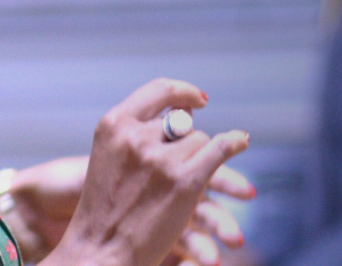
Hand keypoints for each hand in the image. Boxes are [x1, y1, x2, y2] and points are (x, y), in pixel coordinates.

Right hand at [44, 79, 251, 265]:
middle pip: (182, 123)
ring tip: (178, 190)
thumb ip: (138, 133)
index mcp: (114, 124)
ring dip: (197, 162)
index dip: (183, 92)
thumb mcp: (109, 157)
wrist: (100, 251)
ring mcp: (163, 159)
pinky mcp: (185, 182)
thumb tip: (185, 110)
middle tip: (175, 168)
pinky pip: (220, 149)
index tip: (197, 100)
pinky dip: (235, 143)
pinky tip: (242, 142)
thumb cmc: (104, 210)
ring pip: (199, 142)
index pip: (159, 91)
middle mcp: (138, 136)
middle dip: (184, 143)